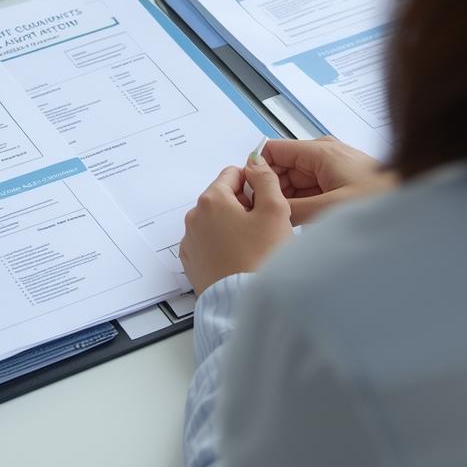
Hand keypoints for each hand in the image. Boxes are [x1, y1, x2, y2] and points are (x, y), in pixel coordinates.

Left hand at [180, 160, 292, 295]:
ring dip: (234, 227)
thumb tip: (256, 163)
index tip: (266, 201)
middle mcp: (195, 218)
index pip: (233, 174)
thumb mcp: (275, 210)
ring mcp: (191, 242)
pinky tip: (241, 259)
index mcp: (212, 200)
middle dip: (244, 207)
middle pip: (224, 198)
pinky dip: (224, 246)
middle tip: (264, 227)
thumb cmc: (261, 259)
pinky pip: (210, 244)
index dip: (254, 184)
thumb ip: (266, 179)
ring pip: (217, 222)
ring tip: (254, 247)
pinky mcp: (193, 263)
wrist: (245, 304)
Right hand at [261, 136, 397, 224]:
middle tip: (262, 214)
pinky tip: (298, 221)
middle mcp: (324, 153)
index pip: (273, 151)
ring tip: (280, 221)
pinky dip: (301, 203)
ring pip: (294, 181)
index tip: (248, 195)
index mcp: (320, 150)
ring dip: (286, 199)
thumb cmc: (380, 199)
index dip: (257, 171)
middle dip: (271, 189)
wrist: (414, 202)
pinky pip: (309, 189)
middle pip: (282, 167)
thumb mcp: (330, 207)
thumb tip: (265, 209)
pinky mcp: (338, 180)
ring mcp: (331, 167)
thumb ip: (292, 209)